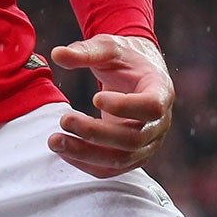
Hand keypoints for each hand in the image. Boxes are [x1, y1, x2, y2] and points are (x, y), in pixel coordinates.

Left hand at [46, 34, 172, 176]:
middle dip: (96, 133)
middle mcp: (160, 123)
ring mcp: (148, 143)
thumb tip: (57, 54)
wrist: (136, 73)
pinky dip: (86, 163)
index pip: (151, 107)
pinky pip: (112, 168)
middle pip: (133, 139)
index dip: (125, 107)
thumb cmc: (125, 58)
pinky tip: (63, 151)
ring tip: (55, 141)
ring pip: (121, 159)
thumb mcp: (108, 47)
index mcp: (161, 91)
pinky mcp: (132, 156)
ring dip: (86, 153)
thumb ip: (86, 51)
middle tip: (64, 120)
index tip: (95, 97)